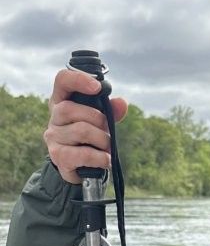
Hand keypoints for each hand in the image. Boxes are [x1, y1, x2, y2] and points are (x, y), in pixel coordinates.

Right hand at [44, 69, 127, 183]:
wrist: (80, 166)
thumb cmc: (90, 137)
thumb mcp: (101, 120)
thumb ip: (111, 110)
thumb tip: (121, 103)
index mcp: (62, 100)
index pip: (62, 80)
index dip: (78, 79)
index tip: (97, 87)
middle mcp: (54, 117)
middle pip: (69, 109)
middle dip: (97, 119)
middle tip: (107, 131)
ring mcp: (53, 137)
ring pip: (81, 130)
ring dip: (102, 140)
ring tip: (107, 147)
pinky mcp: (59, 156)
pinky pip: (83, 154)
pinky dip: (100, 157)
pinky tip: (105, 159)